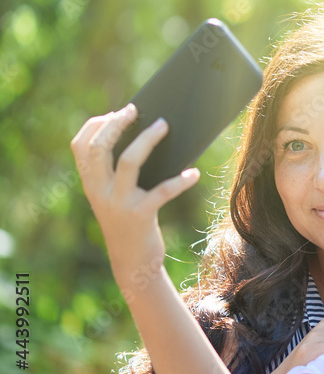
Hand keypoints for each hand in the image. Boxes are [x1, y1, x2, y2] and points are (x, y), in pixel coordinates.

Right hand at [71, 104, 199, 291]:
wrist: (133, 263)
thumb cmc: (130, 220)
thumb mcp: (116, 197)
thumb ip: (119, 172)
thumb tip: (145, 133)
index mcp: (91, 184)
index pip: (79, 147)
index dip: (94, 125)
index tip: (114, 112)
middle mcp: (99, 192)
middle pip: (99, 149)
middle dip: (116, 125)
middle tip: (135, 110)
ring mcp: (119, 203)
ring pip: (129, 162)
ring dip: (148, 140)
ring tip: (164, 125)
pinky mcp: (141, 215)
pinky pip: (163, 191)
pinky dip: (181, 180)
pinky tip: (194, 173)